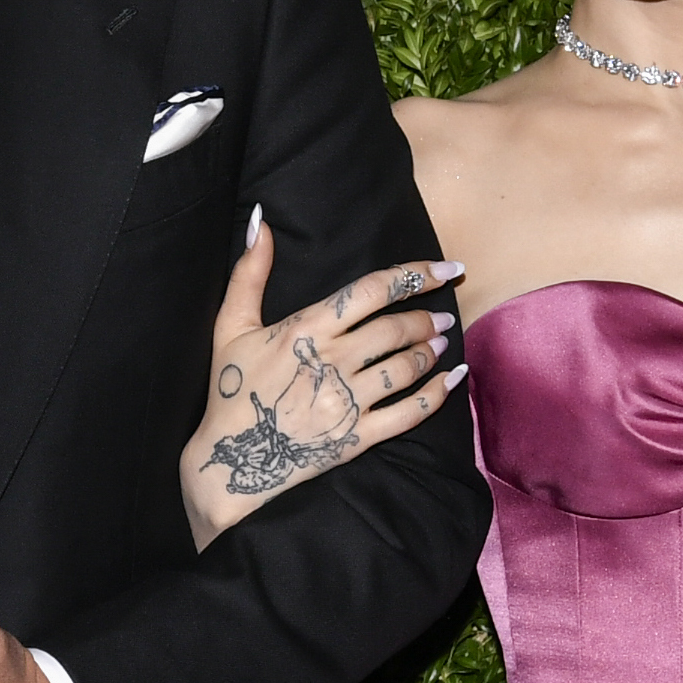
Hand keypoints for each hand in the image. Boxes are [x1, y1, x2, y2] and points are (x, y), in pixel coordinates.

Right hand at [181, 215, 465, 547]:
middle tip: (442, 313)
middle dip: (427, 317)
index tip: (447, 269)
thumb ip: (249, 273)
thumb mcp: (230, 326)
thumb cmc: (232, 388)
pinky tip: (452, 379)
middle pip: (396, 329)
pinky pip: (410, 412)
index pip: (373, 291)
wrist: (233, 460)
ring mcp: (347, 401)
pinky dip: (438, 394)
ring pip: (407, 367)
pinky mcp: (358, 437)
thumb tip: (262, 222)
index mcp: (306, 329)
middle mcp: (331, 361)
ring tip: (443, 342)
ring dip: (432, 351)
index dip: (415, 275)